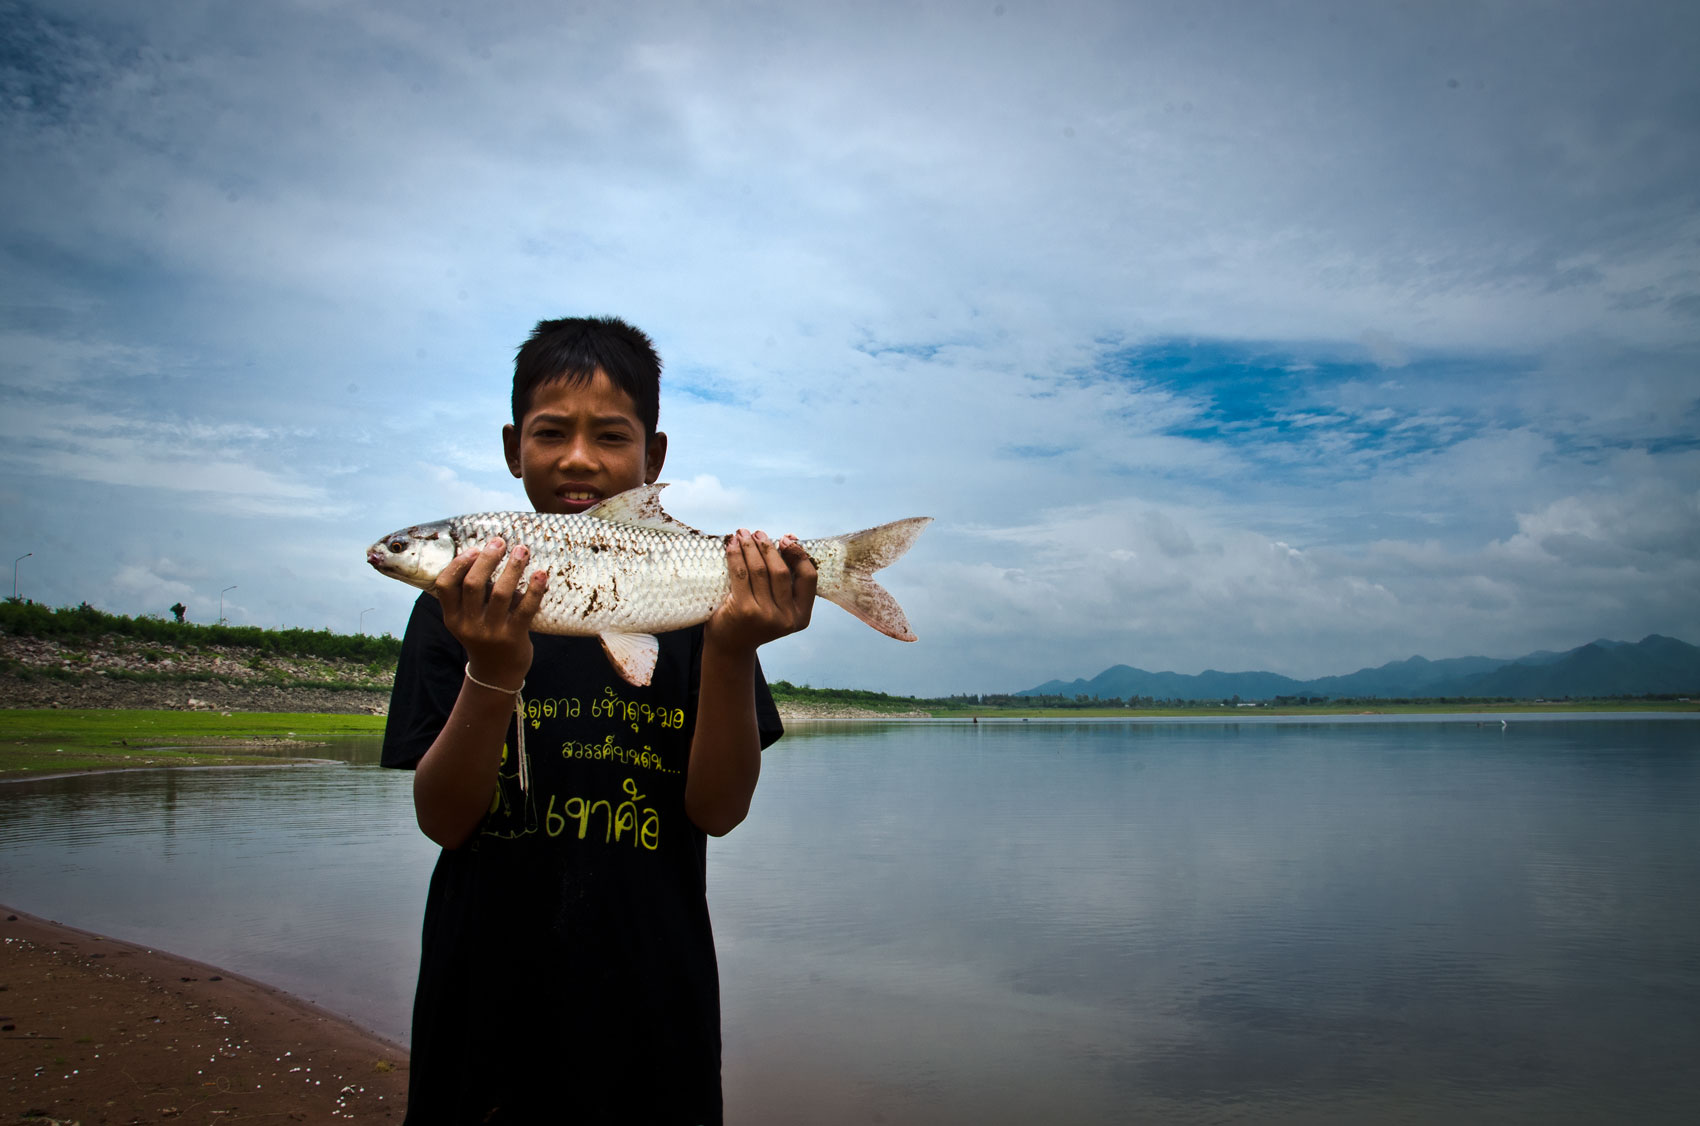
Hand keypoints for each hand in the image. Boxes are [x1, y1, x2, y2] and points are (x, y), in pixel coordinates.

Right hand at [432, 536, 548, 687]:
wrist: (497, 673)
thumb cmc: (484, 636)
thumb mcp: (466, 619)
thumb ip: (469, 595)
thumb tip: (486, 553)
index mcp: (453, 617)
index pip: (445, 586)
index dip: (458, 564)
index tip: (474, 548)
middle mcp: (469, 625)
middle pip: (473, 585)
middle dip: (487, 559)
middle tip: (500, 542)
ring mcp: (491, 632)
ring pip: (500, 593)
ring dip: (512, 568)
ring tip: (522, 550)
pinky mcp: (514, 637)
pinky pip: (525, 609)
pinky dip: (534, 589)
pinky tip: (540, 573)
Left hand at [706, 530, 817, 652]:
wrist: (730, 646)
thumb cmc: (754, 619)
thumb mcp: (778, 605)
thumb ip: (786, 579)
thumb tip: (789, 538)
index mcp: (801, 616)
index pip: (808, 577)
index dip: (799, 554)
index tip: (785, 539)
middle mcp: (786, 618)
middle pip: (781, 571)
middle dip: (769, 547)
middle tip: (758, 533)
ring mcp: (765, 616)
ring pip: (760, 570)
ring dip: (750, 547)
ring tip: (742, 534)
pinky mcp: (744, 611)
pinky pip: (741, 574)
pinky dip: (735, 556)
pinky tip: (731, 545)